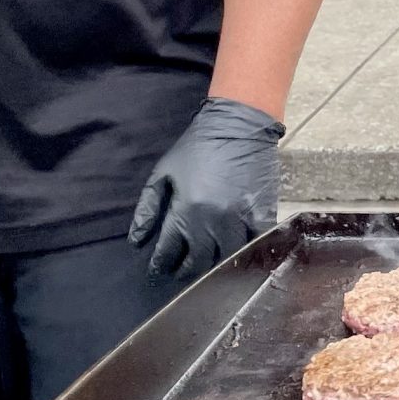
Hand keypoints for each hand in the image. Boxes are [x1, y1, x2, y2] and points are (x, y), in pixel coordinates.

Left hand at [127, 97, 282, 279]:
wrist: (239, 126)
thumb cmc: (197, 147)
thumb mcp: (164, 172)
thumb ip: (148, 207)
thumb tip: (136, 241)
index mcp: (185, 211)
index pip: (168, 251)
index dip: (160, 266)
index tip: (156, 272)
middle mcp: (212, 221)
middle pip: (198, 262)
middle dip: (185, 271)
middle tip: (180, 273)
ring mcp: (239, 220)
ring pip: (226, 259)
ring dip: (214, 269)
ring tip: (206, 271)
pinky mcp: (262, 214)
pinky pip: (254, 245)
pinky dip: (246, 255)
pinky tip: (239, 259)